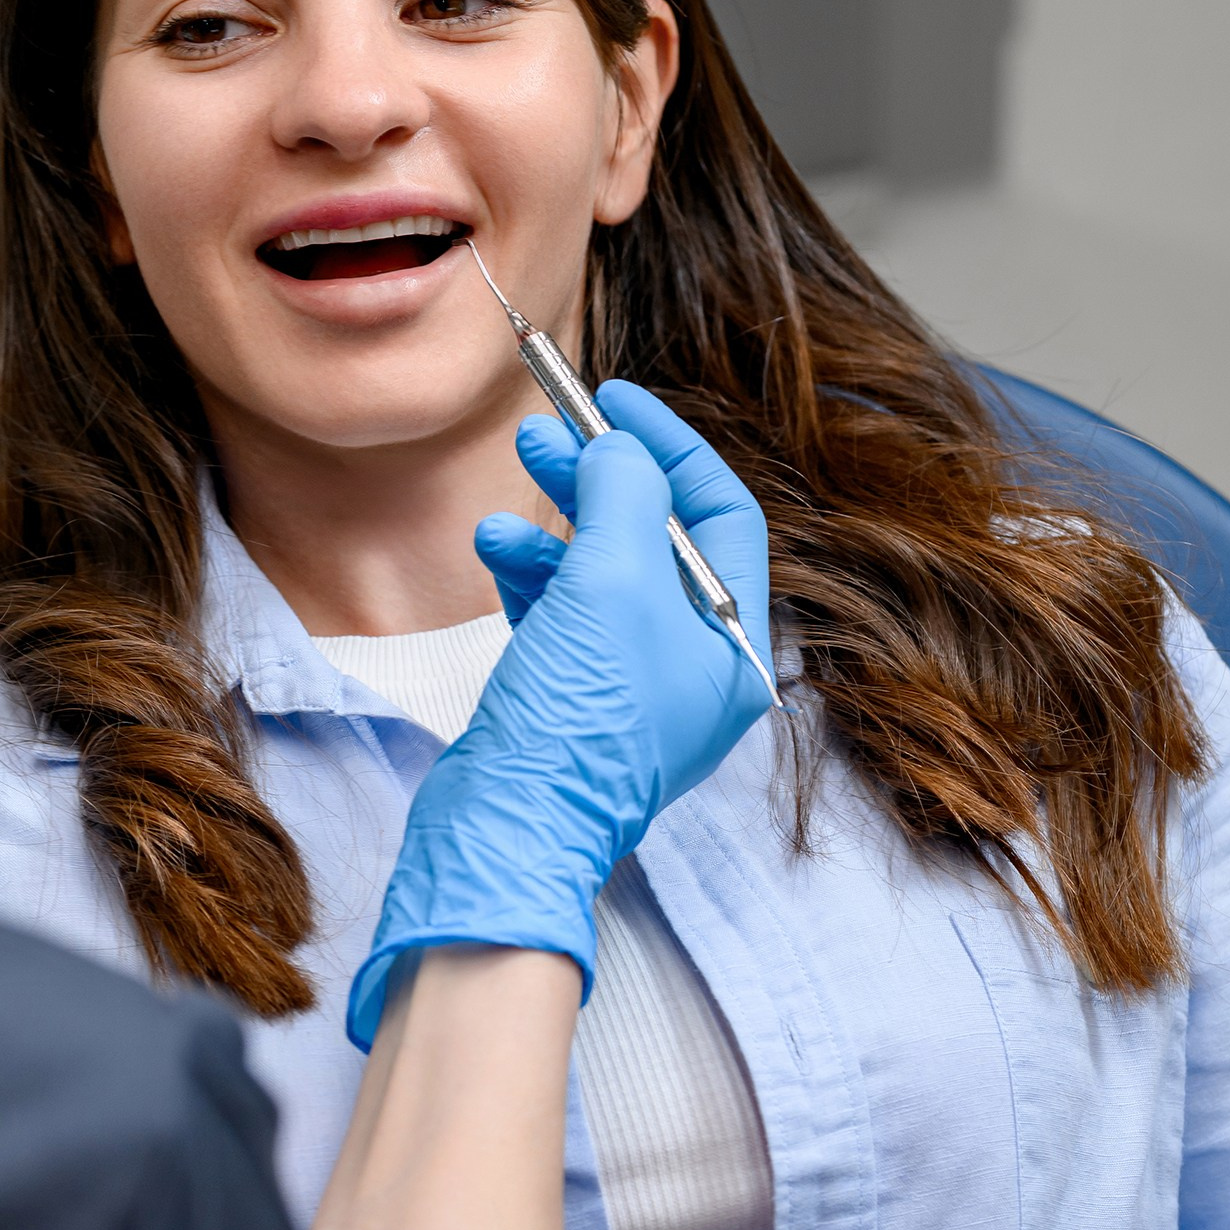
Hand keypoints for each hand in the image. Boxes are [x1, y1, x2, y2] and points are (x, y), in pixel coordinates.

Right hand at [345, 382, 776, 1048]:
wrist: (505, 829)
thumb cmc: (578, 718)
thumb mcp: (614, 582)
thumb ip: (628, 497)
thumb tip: (621, 449)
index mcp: (734, 647)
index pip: (720, 516)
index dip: (669, 448)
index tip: (614, 399)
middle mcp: (692, 669)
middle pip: (656, 539)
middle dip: (601, 479)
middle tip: (547, 432)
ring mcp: (629, 689)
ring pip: (600, 573)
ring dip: (554, 523)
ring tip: (510, 490)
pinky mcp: (570, 703)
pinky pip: (559, 616)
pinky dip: (529, 575)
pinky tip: (494, 548)